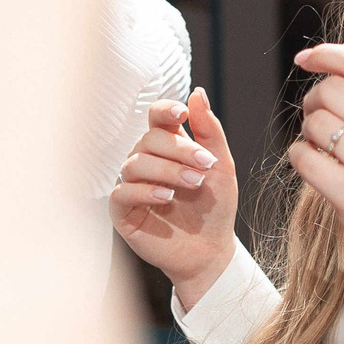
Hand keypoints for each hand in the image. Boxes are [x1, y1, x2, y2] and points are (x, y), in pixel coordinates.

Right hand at [112, 90, 236, 305]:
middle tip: (205, 166)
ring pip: (135, 163)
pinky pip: (123, 192)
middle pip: (149, 139)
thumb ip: (210, 131)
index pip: (157, 118)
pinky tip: (167, 197)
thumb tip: (198, 93)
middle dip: (179, 150)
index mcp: (168, 147)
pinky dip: (145, 191)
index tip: (182, 113)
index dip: (165, 110)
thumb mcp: (221, 166)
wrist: (211, 250)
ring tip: (193, 183)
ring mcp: (132, 185)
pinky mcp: (123, 211)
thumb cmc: (213, 208)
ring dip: (167, 170)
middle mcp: (146, 162)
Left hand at [286, 43, 343, 308]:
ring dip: (309, 134)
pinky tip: (313, 167)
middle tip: (319, 119)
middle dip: (315, 101)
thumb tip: (337, 62)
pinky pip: (305, 158)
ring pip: (315, 123)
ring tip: (324, 150)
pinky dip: (300, 158)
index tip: (306, 58)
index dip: (327, 53)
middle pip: (331, 90)